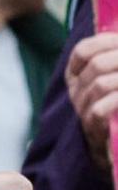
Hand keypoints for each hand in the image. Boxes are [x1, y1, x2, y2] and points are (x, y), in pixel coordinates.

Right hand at [65, 33, 117, 171]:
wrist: (111, 147)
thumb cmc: (115, 108)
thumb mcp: (111, 82)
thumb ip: (113, 63)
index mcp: (77, 76)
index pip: (82, 50)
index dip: (105, 42)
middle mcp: (76, 91)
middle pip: (96, 65)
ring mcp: (82, 109)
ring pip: (100, 84)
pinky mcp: (93, 127)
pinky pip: (102, 108)